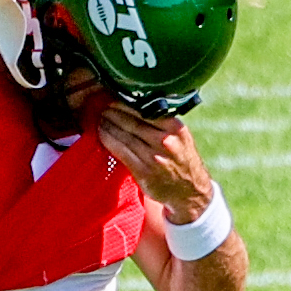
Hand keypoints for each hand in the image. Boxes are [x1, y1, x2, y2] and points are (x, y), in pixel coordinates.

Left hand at [89, 94, 212, 225]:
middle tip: (101, 107)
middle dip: (113, 113)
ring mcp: (153, 157)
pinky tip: (102, 134)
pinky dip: (109, 140)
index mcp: (174, 127)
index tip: (113, 99)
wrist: (190, 190)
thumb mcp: (180, 136)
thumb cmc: (181, 158)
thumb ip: (162, 122)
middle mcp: (165, 140)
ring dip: (108, 126)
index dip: (125, 104)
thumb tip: (134, 105)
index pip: (144, 110)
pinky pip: (121, 151)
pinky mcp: (143, 172)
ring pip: (124, 136)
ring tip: (99, 119)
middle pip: (132, 121)